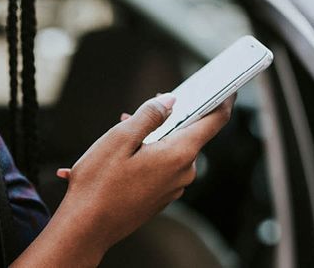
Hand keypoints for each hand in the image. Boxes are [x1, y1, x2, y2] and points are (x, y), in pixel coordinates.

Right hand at [54, 92, 234, 255]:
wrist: (86, 228)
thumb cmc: (99, 183)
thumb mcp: (120, 138)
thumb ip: (149, 115)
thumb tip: (170, 100)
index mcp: (179, 155)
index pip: (214, 121)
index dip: (223, 99)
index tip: (227, 85)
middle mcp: (183, 173)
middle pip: (187, 134)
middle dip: (166, 119)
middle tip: (135, 113)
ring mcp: (173, 188)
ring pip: (170, 151)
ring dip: (151, 138)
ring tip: (119, 135)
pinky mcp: (161, 198)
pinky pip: (161, 168)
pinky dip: (146, 156)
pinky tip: (120, 157)